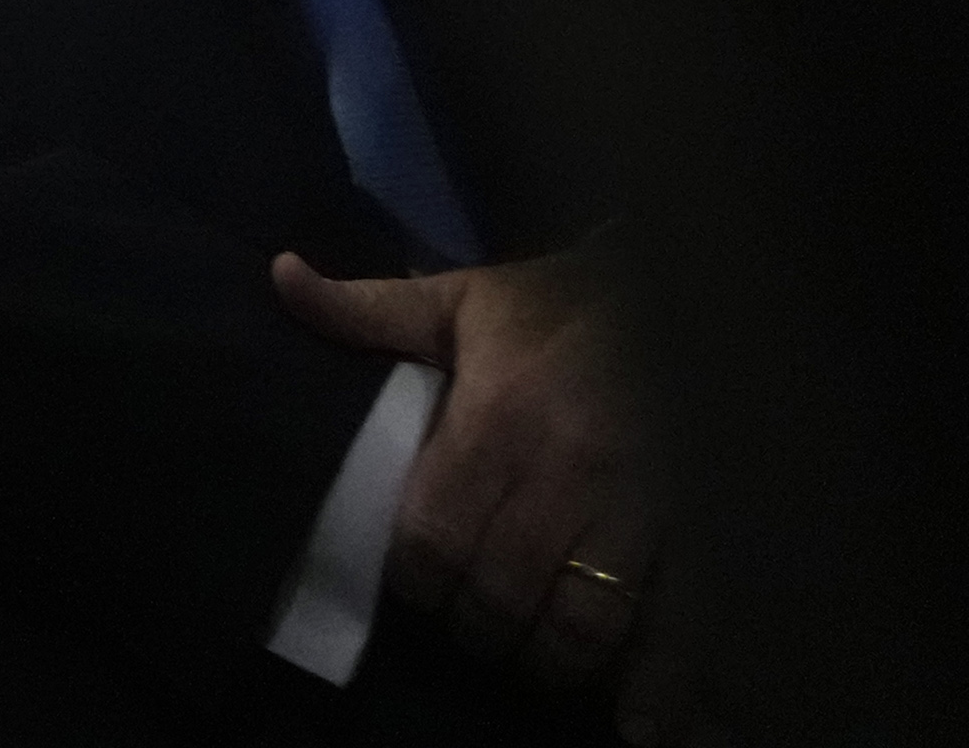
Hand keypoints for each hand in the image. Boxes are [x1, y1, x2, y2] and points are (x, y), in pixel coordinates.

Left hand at [275, 246, 658, 709]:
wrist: (680, 292)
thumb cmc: (559, 308)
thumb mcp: (462, 299)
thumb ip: (369, 307)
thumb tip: (280, 277)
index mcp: (498, 419)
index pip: (435, 533)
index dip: (416, 577)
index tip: (412, 583)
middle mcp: (566, 474)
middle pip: (503, 590)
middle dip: (476, 625)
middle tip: (469, 627)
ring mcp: (640, 510)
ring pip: (583, 621)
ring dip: (547, 658)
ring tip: (529, 656)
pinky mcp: (699, 531)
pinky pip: (682, 622)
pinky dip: (660, 684)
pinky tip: (638, 723)